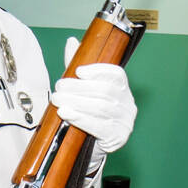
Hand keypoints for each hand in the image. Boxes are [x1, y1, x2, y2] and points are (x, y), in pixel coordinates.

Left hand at [50, 35, 136, 154]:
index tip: (78, 71)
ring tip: (59, 100)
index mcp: (122, 89)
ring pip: (101, 108)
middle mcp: (128, 104)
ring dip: (76, 102)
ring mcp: (125, 121)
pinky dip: (81, 119)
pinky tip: (68, 114)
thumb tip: (72, 42)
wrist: (92, 146)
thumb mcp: (84, 89)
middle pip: (105, 91)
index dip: (98, 71)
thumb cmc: (89, 114)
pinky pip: (100, 126)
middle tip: (59, 87)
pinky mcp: (118, 137)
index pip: (117, 75)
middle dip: (79, 88)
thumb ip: (78, 66)